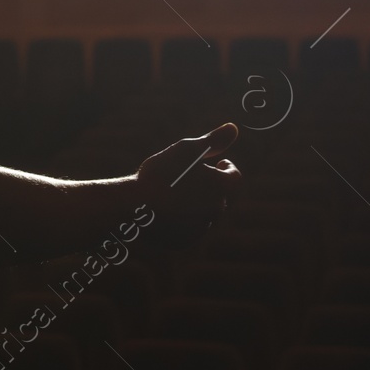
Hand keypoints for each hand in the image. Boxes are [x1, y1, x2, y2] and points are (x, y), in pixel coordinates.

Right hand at [134, 123, 241, 247]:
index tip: (216, 163)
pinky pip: (189, 229)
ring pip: (205, 214)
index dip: (226, 168)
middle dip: (210, 186)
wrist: (135, 206)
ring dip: (197, 203)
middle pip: (220, 196)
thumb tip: (233, 128)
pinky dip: (183, 220)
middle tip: (189, 176)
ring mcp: (202, 229)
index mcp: (222, 188)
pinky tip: (165, 209)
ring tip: (174, 192)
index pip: (234, 177)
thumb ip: (213, 140)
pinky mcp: (185, 242)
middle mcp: (217, 210)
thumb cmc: (161, 174)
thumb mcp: (187, 150)